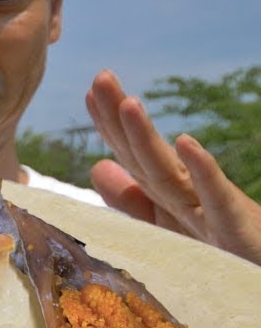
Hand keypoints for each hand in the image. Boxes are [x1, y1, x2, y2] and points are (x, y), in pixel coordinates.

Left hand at [86, 70, 260, 264]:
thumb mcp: (170, 226)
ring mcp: (210, 210)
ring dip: (147, 138)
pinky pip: (216, 198)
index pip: (132, 157)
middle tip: (102, 76)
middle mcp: (186, 195)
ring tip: (128, 103)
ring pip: (170, 171)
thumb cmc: (222, 251)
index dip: (110, 126)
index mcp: (168, 195)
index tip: (90, 92)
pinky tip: (186, 144)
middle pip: (145, 155)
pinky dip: (201, 171)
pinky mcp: (236, 229)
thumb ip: (134, 200)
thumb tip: (97, 166)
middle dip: (121, 118)